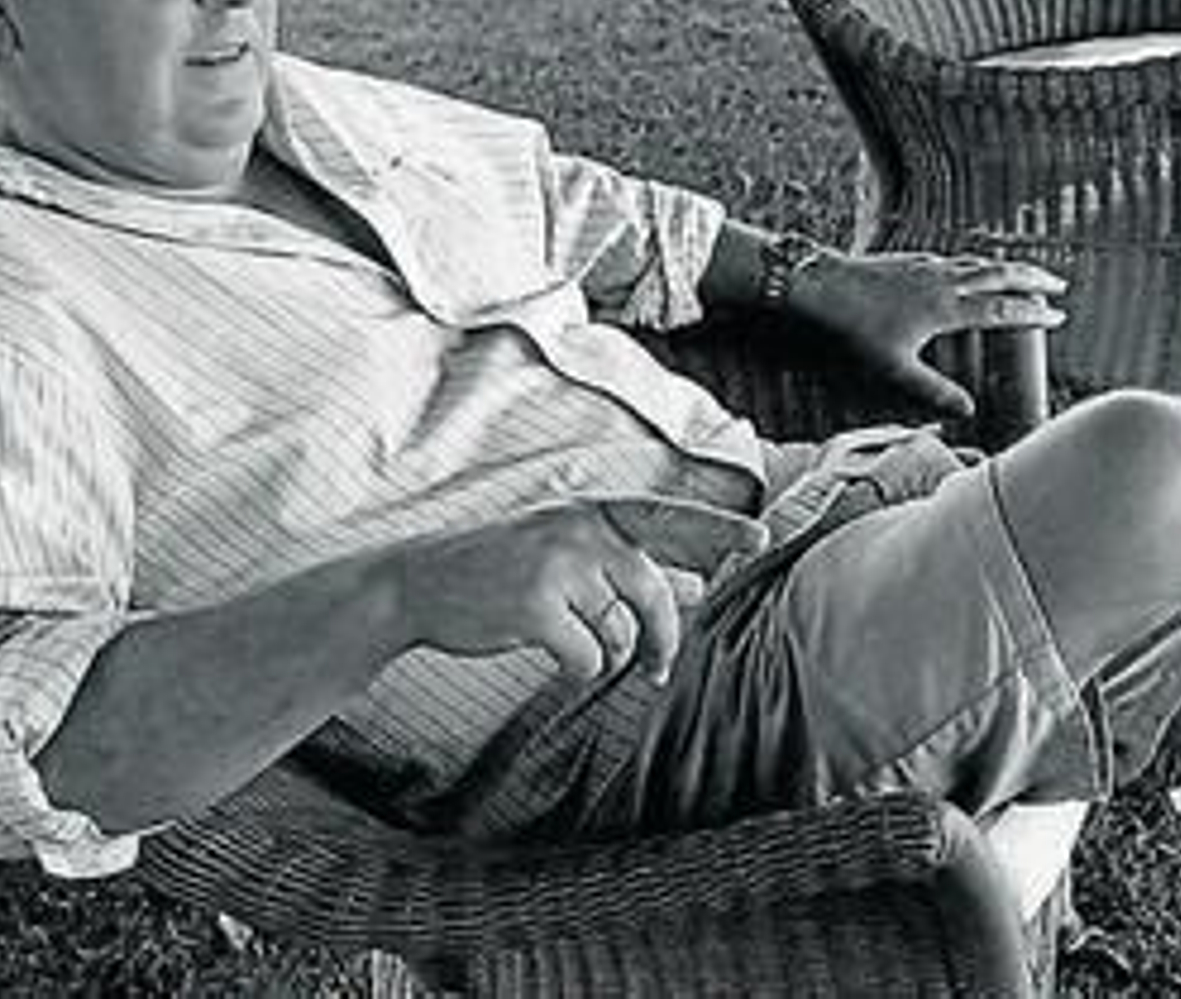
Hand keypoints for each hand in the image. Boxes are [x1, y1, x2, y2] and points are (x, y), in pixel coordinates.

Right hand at [393, 496, 768, 683]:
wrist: (420, 583)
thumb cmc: (499, 569)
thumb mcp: (562, 545)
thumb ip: (624, 560)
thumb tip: (693, 583)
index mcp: (592, 511)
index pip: (668, 517)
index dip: (717, 530)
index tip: (760, 540)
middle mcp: (580, 530)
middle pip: (653, 593)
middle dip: (662, 639)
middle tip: (658, 669)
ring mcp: (558, 566)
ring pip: (619, 632)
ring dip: (605, 653)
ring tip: (571, 644)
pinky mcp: (537, 607)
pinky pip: (588, 658)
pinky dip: (576, 668)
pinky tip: (548, 653)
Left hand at [795, 251, 1065, 416]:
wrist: (820, 286)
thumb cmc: (854, 329)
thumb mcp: (894, 368)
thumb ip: (932, 391)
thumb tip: (967, 411)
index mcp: (947, 308)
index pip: (1003, 309)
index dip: (1033, 313)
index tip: (1058, 316)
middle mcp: (943, 280)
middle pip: (1001, 274)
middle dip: (1033, 278)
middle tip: (1057, 285)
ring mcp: (926, 266)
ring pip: (979, 261)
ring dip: (1006, 266)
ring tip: (1023, 273)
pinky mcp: (909, 259)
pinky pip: (954, 258)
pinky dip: (974, 262)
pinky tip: (968, 268)